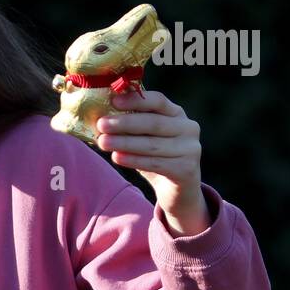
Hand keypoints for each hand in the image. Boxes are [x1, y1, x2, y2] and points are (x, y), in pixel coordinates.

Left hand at [94, 89, 209, 235]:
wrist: (177, 189)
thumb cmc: (155, 156)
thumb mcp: (145, 137)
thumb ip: (130, 125)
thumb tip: (99, 117)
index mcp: (176, 113)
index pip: (158, 101)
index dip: (136, 100)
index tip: (113, 101)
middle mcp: (188, 128)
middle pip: (153, 123)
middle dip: (124, 123)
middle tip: (101, 124)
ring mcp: (190, 148)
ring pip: (152, 144)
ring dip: (125, 143)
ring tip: (103, 142)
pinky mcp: (186, 169)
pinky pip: (155, 163)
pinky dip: (134, 160)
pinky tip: (116, 157)